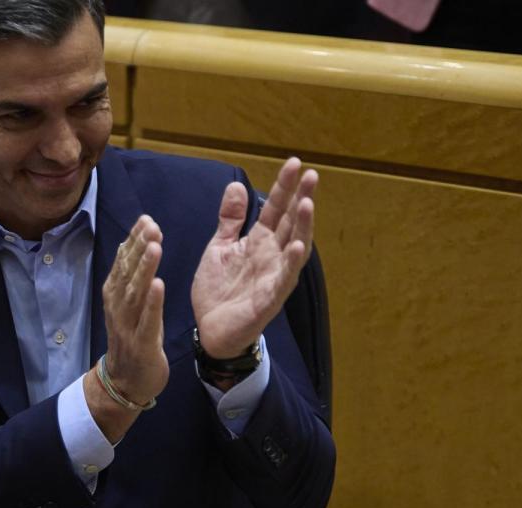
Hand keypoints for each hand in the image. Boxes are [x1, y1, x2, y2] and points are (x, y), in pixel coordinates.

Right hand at [85, 215, 168, 440]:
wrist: (124, 383)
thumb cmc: (131, 339)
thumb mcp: (129, 304)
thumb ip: (131, 276)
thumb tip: (135, 242)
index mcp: (116, 294)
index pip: (124, 262)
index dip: (134, 240)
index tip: (146, 218)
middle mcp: (118, 306)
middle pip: (128, 272)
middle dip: (139, 247)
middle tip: (151, 224)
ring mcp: (128, 325)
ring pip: (136, 292)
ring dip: (144, 268)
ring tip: (155, 246)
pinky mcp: (142, 343)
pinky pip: (147, 320)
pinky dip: (153, 302)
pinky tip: (159, 285)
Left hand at [191, 157, 316, 358]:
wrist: (209, 330)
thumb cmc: (219, 290)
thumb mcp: (220, 247)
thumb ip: (231, 219)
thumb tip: (238, 185)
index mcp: (260, 242)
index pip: (276, 209)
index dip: (284, 187)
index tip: (293, 162)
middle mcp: (272, 257)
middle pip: (291, 224)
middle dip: (301, 200)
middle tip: (311, 174)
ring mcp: (273, 278)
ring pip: (294, 249)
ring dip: (303, 227)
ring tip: (308, 204)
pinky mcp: (268, 301)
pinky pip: (283, 281)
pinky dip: (290, 264)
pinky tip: (296, 247)